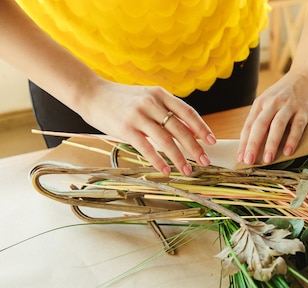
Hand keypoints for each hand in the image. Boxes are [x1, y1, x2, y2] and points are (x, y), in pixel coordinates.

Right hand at [80, 80, 215, 175]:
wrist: (91, 93)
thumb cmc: (122, 99)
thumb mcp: (147, 97)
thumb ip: (167, 110)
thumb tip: (190, 130)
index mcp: (160, 94)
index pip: (187, 111)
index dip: (202, 127)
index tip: (212, 141)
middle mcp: (152, 103)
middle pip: (180, 128)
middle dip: (195, 147)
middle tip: (205, 160)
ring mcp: (139, 115)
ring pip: (166, 140)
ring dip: (179, 157)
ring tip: (188, 170)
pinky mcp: (126, 128)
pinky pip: (147, 148)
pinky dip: (159, 161)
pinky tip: (166, 170)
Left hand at [237, 70, 307, 164]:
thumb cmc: (286, 92)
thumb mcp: (269, 101)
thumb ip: (261, 118)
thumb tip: (250, 142)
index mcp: (261, 103)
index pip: (249, 125)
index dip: (244, 142)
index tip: (240, 158)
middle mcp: (273, 103)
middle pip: (260, 125)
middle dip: (253, 144)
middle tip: (248, 161)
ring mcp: (289, 106)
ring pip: (277, 126)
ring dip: (271, 143)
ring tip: (267, 160)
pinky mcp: (304, 109)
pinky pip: (297, 126)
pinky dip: (292, 139)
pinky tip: (288, 151)